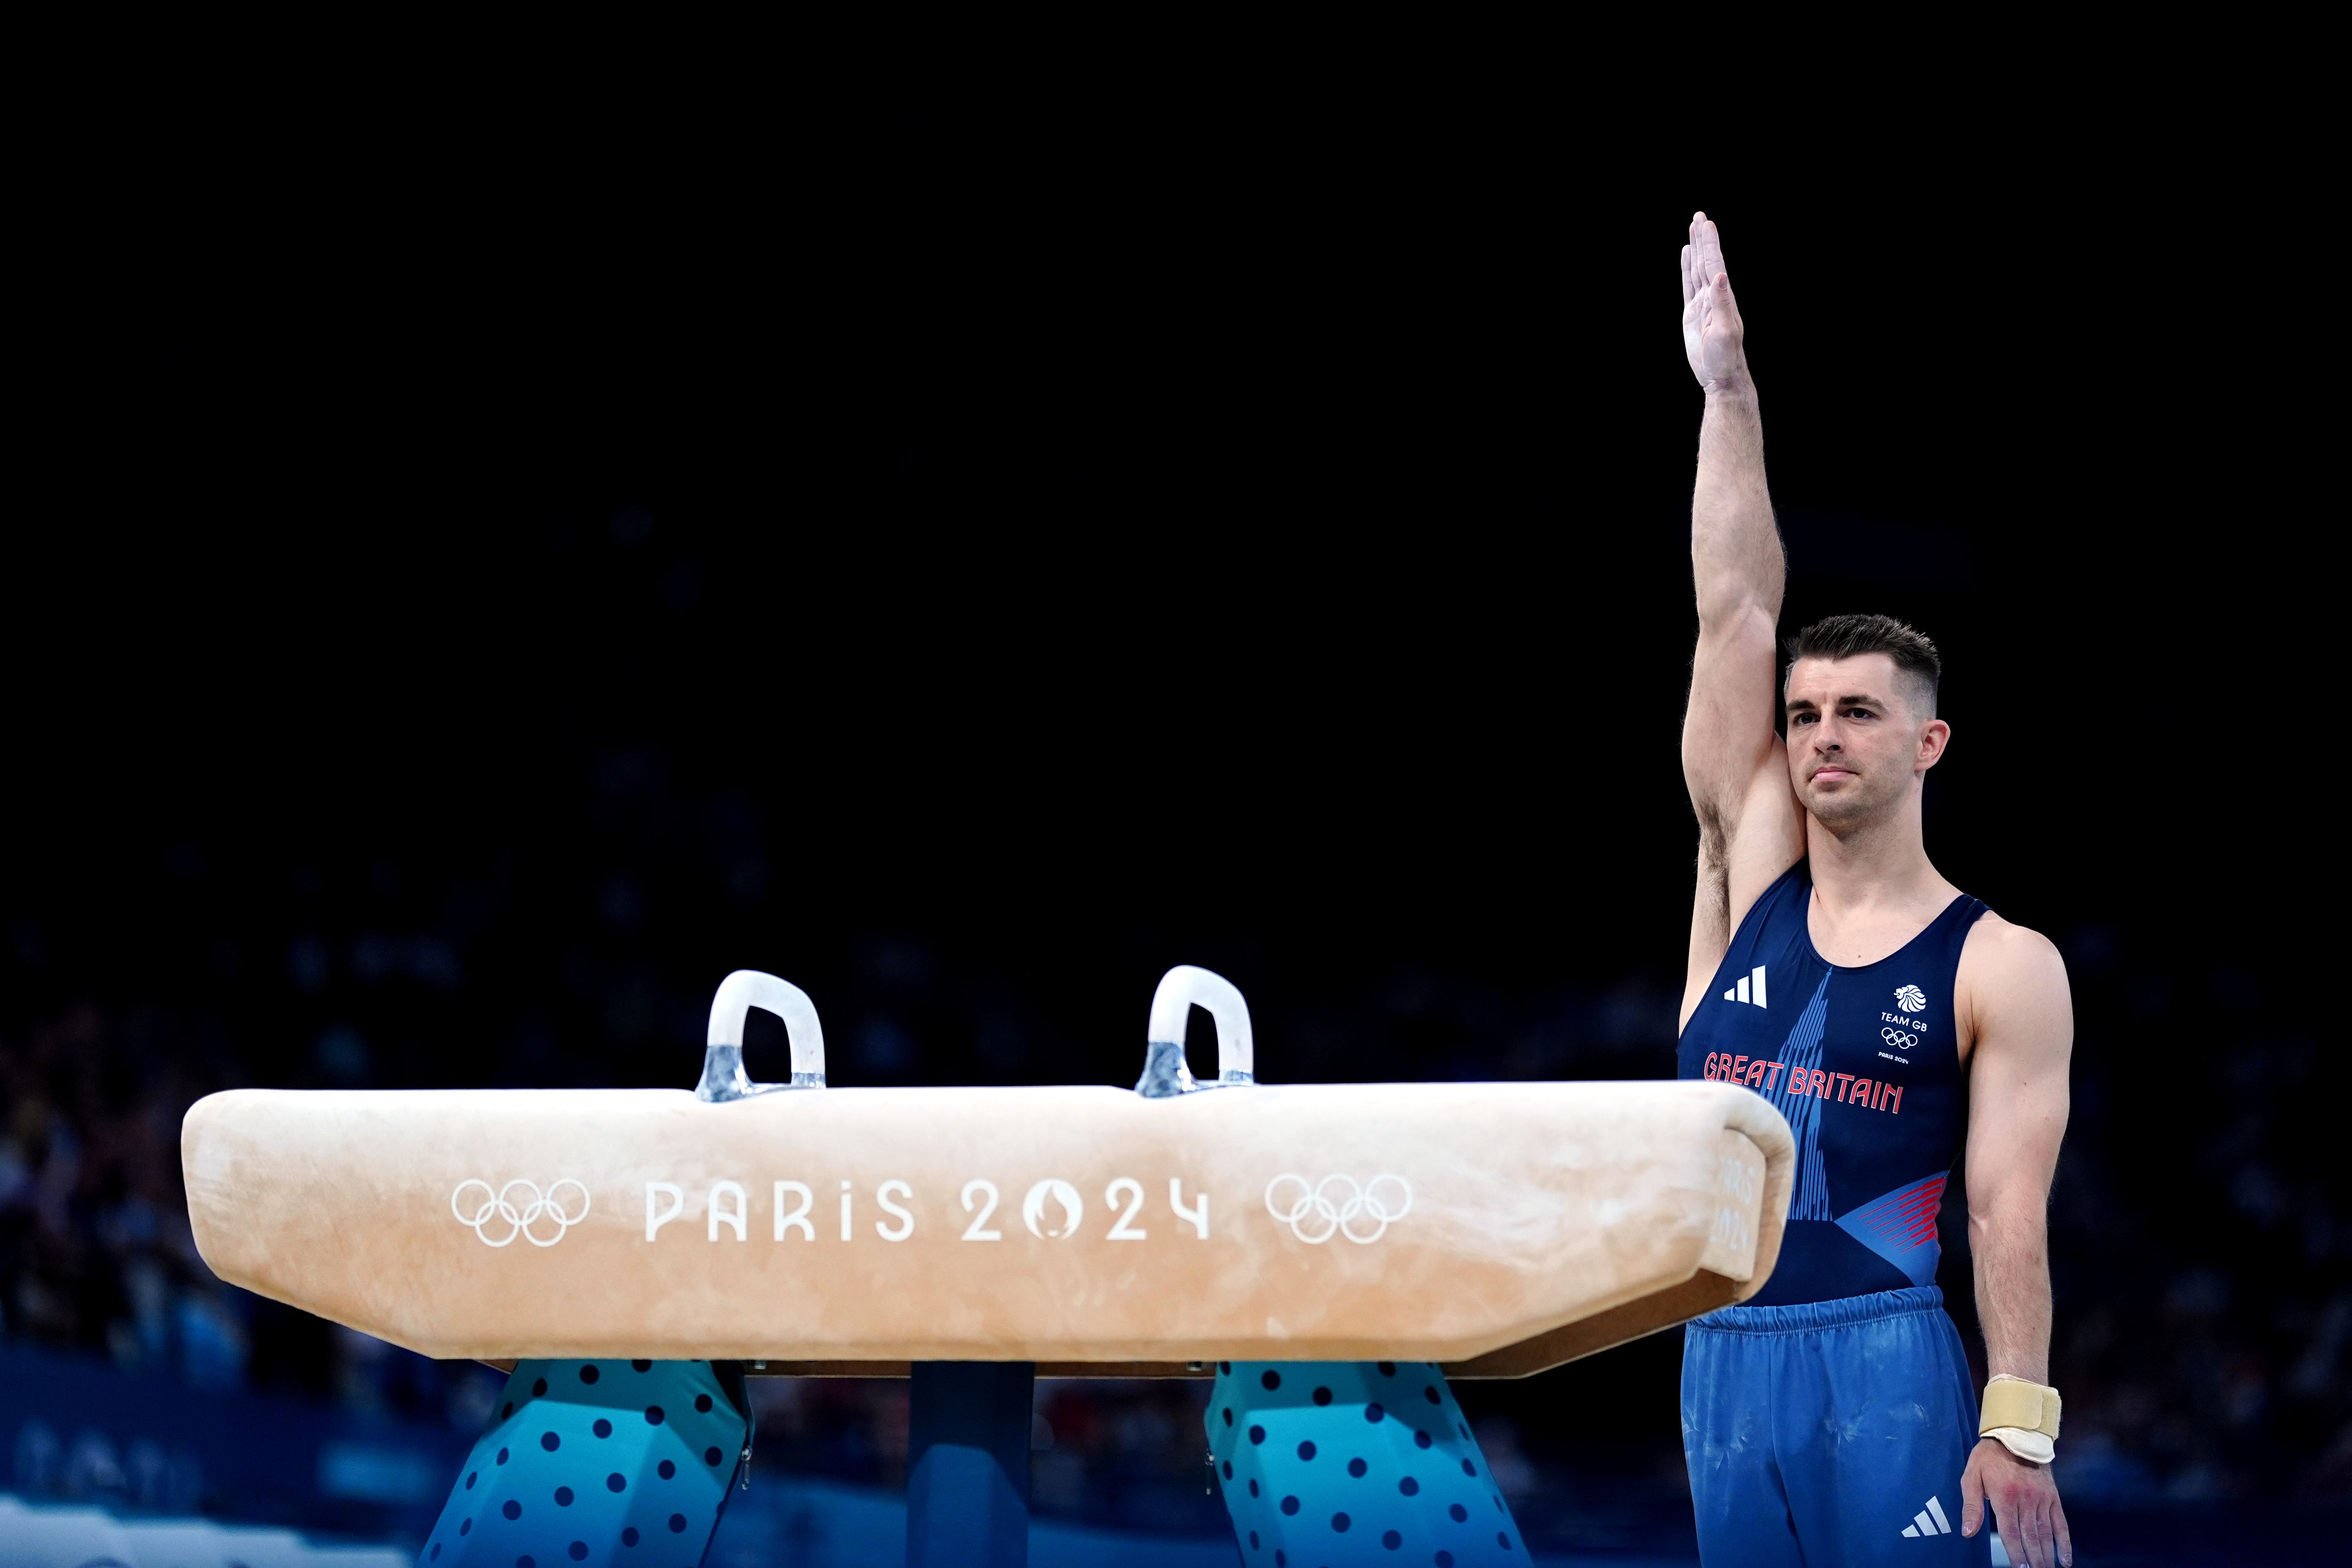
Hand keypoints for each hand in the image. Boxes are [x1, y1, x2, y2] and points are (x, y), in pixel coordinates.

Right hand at [1680, 212, 1749, 394]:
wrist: (1721, 376)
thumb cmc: (1726, 357)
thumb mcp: (1725, 330)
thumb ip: (1723, 303)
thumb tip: (1720, 276)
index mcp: (1721, 297)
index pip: (1714, 264)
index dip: (1710, 244)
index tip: (1706, 223)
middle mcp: (1713, 296)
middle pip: (1705, 261)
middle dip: (1703, 238)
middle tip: (1699, 215)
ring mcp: (1702, 303)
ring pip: (1696, 269)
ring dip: (1696, 248)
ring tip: (1693, 228)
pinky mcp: (1692, 313)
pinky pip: (1687, 285)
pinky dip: (1686, 268)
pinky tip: (1687, 255)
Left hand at [1961, 1437, 2071, 1567]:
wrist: (2016, 1435)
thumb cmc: (1988, 1458)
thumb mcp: (1971, 1476)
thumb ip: (1971, 1506)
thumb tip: (1967, 1532)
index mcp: (2004, 1497)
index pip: (2010, 1533)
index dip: (2015, 1553)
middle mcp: (2025, 1500)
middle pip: (2030, 1537)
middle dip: (2033, 1560)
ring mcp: (2042, 1499)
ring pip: (2046, 1534)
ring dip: (2047, 1556)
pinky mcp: (2053, 1497)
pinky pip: (2060, 1523)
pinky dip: (2064, 1542)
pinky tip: (2065, 1560)